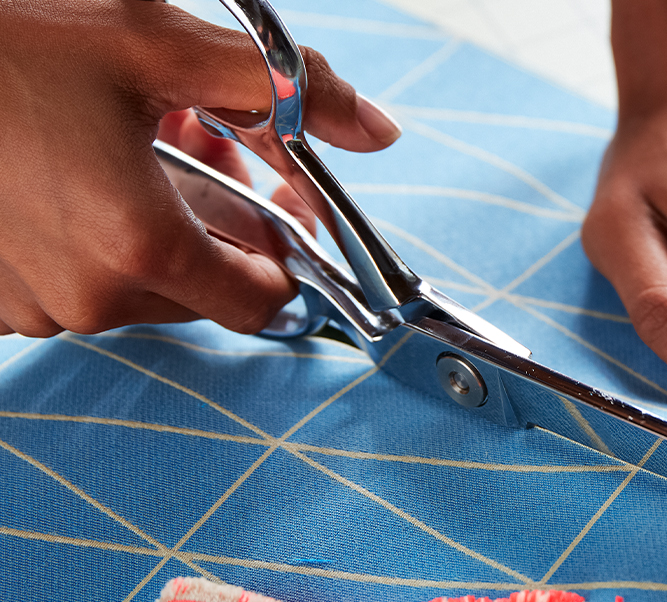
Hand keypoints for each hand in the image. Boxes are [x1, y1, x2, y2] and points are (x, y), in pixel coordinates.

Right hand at [0, 0, 399, 336]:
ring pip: (140, 283)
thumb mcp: (162, 48)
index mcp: (138, 246)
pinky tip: (89, 169)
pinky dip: (101, 235)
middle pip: (205, 290)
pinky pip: (75, 282)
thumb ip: (283, 91)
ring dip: (163, 222)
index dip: (291, 261)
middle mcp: (84, 295)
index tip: (294, 222)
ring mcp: (28, 303)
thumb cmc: (8, 44)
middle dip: (227, 224)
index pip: (262, 303)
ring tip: (147, 144)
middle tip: (217, 153)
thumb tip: (375, 127)